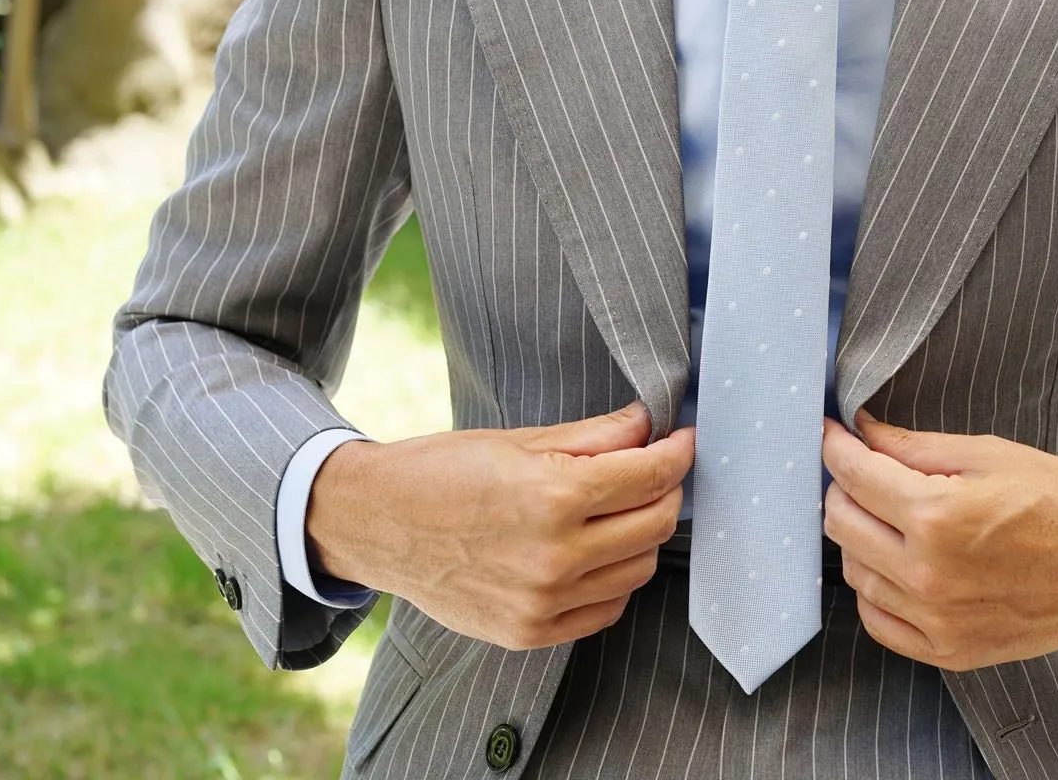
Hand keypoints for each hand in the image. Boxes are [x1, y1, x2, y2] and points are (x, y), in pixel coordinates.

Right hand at [307, 400, 693, 651]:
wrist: (375, 523)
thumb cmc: (442, 472)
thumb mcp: (520, 439)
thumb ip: (594, 436)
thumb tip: (648, 424)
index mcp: (554, 497)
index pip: (651, 476)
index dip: (677, 452)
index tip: (683, 440)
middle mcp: (554, 557)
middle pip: (656, 524)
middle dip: (665, 490)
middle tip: (653, 470)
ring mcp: (543, 602)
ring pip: (639, 569)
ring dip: (642, 535)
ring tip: (620, 509)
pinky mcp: (530, 633)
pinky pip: (606, 610)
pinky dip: (614, 579)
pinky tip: (595, 551)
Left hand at [820, 408, 1057, 670]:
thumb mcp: (988, 454)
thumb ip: (914, 447)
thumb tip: (862, 432)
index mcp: (937, 515)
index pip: (854, 475)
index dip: (834, 446)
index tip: (831, 434)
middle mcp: (929, 573)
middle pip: (841, 523)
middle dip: (843, 488)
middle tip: (861, 471)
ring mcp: (937, 619)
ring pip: (855, 571)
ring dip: (858, 536)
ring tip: (886, 515)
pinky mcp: (950, 650)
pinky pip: (880, 620)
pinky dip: (876, 589)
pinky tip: (895, 564)